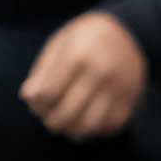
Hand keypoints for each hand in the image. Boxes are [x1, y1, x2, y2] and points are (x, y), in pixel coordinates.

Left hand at [21, 13, 146, 141]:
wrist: (131, 31)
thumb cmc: (85, 40)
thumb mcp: (59, 44)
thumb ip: (41, 72)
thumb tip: (29, 98)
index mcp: (79, 54)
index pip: (46, 96)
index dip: (37, 103)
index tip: (40, 97)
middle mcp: (101, 71)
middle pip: (62, 117)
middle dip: (50, 120)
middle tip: (51, 113)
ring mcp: (118, 88)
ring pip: (84, 129)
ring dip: (70, 129)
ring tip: (68, 117)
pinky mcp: (129, 100)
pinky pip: (105, 129)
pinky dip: (92, 129)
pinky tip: (87, 116)